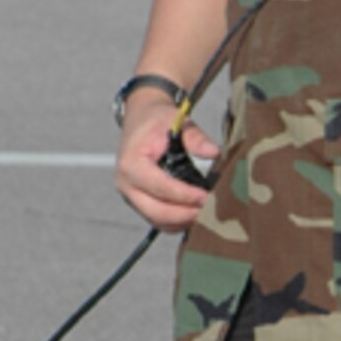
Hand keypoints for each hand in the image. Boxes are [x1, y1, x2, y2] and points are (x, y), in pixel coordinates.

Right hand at [115, 93, 219, 230]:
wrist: (140, 119)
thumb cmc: (156, 121)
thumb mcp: (176, 120)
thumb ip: (195, 138)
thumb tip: (214, 152)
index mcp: (131, 164)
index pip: (160, 187)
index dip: (185, 195)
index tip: (208, 196)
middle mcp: (126, 185)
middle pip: (157, 212)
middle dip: (186, 214)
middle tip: (212, 210)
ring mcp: (131, 196)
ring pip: (158, 221)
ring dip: (183, 221)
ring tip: (207, 213)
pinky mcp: (139, 202)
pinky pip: (159, 220)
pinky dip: (178, 221)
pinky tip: (196, 212)